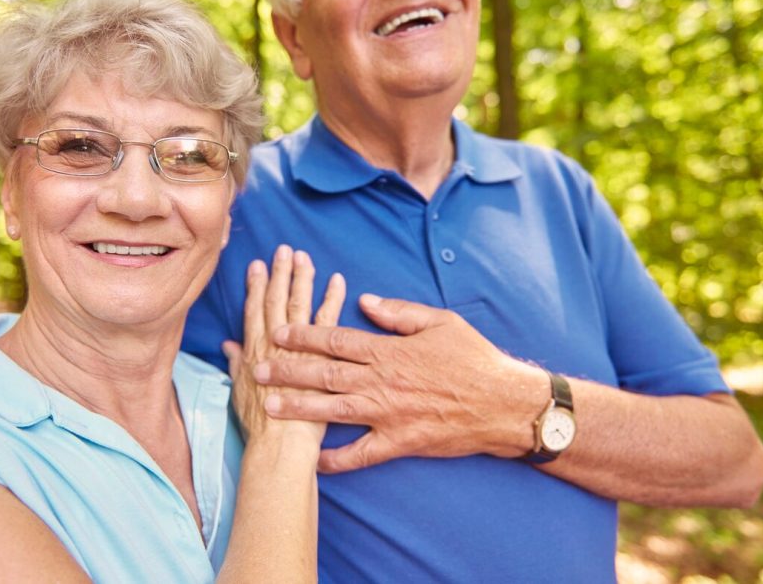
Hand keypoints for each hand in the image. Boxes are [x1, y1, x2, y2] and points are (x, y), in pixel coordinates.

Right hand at [225, 245, 345, 447]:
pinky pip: (329, 320)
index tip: (259, 265)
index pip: (254, 310)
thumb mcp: (239, 391)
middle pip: (276, 300)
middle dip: (279, 273)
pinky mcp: (321, 356)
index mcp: (255, 351)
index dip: (256, 285)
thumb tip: (228, 346)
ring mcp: (299, 349)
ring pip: (299, 304)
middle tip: (284, 250)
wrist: (281, 443)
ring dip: (302, 278)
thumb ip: (236, 364)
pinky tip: (337, 281)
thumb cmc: (261, 424)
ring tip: (304, 256)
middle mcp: (274, 344)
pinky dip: (333, 299)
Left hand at [258, 294, 548, 472]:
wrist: (505, 404)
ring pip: (333, 410)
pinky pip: (361, 454)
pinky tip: (314, 460)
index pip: (336, 339)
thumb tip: (364, 301)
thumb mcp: (440, 322)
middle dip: (287, 370)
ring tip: (268, 407)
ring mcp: (389, 414)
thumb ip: (399, 312)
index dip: (303, 334)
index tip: (277, 331)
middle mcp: (383, 382)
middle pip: (325, 374)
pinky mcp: (400, 442)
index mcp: (390, 350)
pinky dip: (337, 459)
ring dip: (298, 409)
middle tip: (257, 368)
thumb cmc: (474, 359)